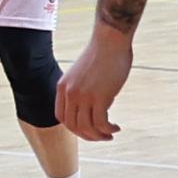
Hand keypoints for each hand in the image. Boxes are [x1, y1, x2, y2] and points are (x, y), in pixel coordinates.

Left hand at [55, 24, 132, 141]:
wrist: (110, 40)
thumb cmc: (101, 54)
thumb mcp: (81, 74)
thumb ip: (81, 90)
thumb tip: (93, 106)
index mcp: (62, 87)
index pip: (61, 117)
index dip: (74, 128)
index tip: (87, 129)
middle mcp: (70, 93)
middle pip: (73, 126)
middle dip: (87, 136)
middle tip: (101, 136)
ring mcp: (83, 96)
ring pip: (87, 128)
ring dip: (99, 136)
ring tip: (110, 134)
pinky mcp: (99, 97)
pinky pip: (101, 123)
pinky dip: (108, 129)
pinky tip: (116, 128)